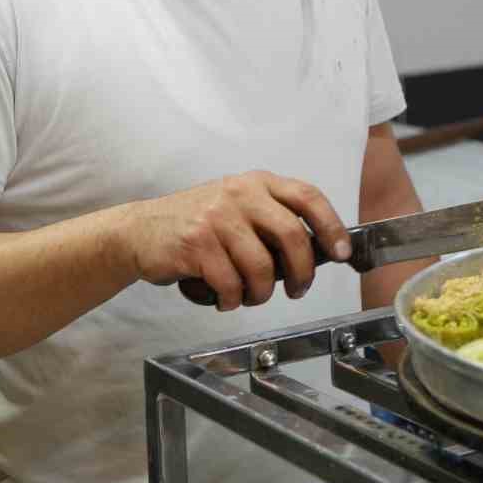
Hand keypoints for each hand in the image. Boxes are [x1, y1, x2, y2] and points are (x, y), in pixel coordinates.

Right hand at [118, 171, 350, 310]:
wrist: (140, 231)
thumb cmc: (197, 225)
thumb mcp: (238, 207)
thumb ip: (272, 220)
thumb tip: (317, 251)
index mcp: (257, 183)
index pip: (308, 197)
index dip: (332, 226)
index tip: (342, 252)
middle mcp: (240, 194)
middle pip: (293, 235)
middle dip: (303, 272)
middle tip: (298, 289)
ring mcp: (217, 217)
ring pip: (262, 267)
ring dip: (261, 293)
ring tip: (250, 296)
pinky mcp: (196, 243)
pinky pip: (230, 283)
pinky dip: (232, 300)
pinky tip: (224, 297)